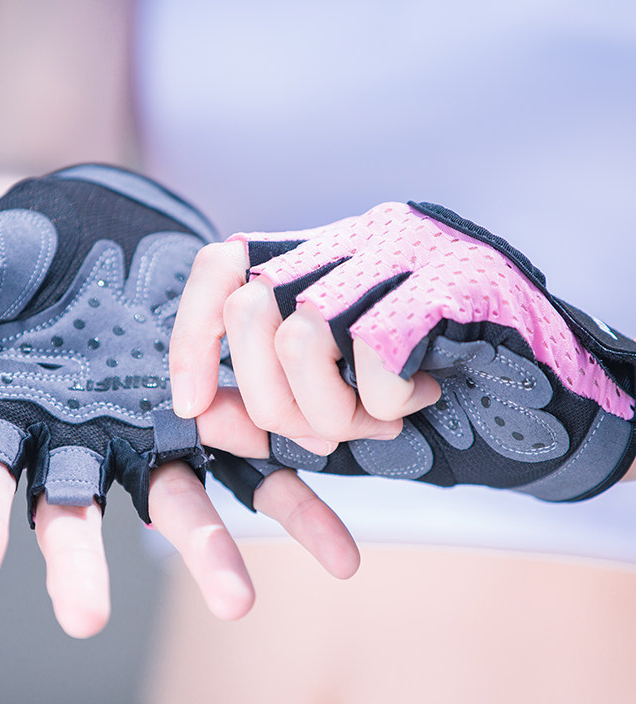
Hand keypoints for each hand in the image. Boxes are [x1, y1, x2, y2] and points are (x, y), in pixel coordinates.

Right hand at [0, 166, 358, 636]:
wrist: (103, 219)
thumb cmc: (26, 241)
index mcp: (17, 412)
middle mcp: (83, 437)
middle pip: (77, 511)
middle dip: (80, 562)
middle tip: (82, 621)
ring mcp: (151, 428)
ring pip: (178, 500)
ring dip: (209, 550)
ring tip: (240, 603)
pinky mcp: (211, 409)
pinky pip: (254, 460)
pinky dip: (291, 496)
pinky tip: (332, 543)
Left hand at [171, 202, 635, 502]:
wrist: (549, 407)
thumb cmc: (434, 407)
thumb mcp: (331, 418)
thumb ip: (263, 412)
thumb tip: (194, 413)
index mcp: (326, 258)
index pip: (222, 264)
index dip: (190, 336)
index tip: (192, 403)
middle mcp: (359, 236)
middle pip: (251, 312)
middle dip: (275, 405)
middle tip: (330, 432)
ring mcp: (409, 247)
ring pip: (302, 333)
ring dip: (331, 412)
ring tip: (381, 418)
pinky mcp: (454, 276)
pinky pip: (373, 351)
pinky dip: (384, 401)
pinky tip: (423, 396)